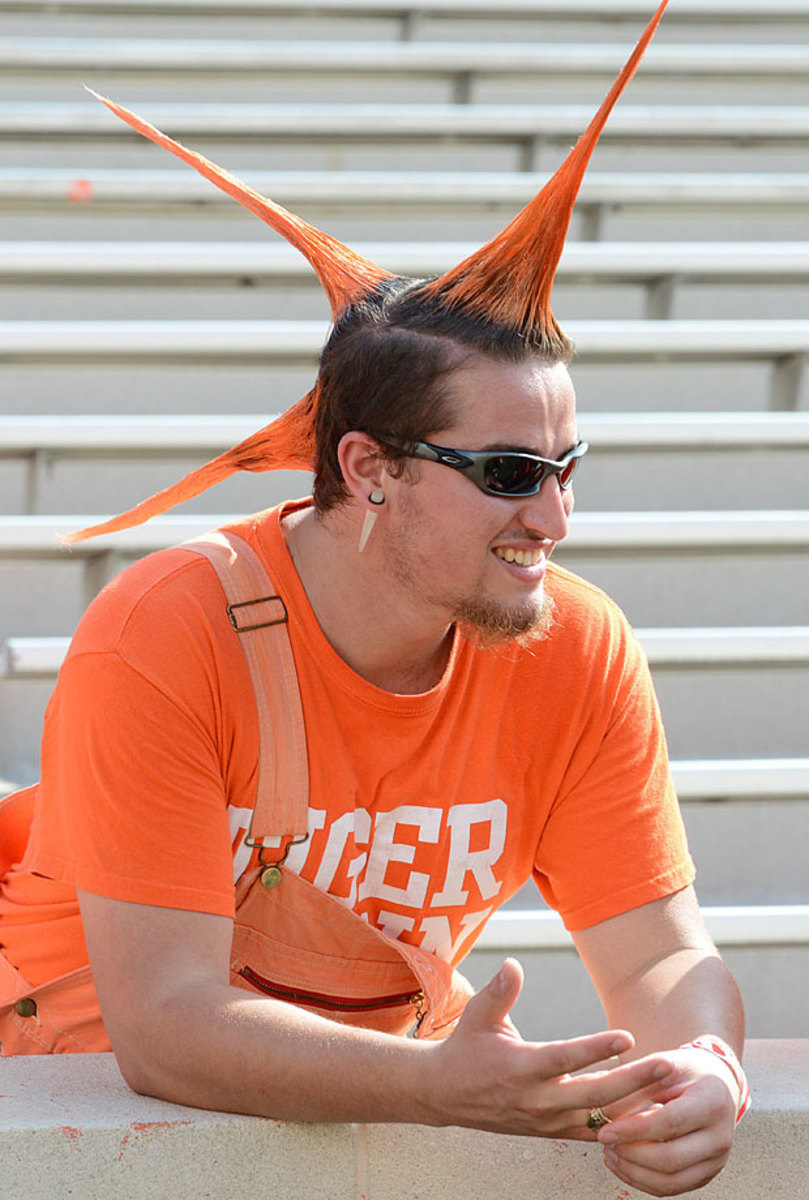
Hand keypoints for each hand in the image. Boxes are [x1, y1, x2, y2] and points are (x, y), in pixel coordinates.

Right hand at [421, 959, 673, 1137]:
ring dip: (633, 1106)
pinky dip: (620, 1126)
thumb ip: (498, 991)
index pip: (565, 1058)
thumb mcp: (477, 1015)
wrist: (447, 1095)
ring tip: (668, 1092)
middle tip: (666, 1063)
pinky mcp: (551, 1132)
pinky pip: (592, 1132)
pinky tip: (648, 1115)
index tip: (628, 1036)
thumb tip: (514, 965)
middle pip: (593, 1094)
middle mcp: (536, 1099)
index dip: (597, 1048)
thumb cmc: (466, 1047)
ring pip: (598, 1118)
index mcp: (519, 1067)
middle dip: (633, 1080)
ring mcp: (546, 1121)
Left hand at [598, 1046, 738, 1195]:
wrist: (716, 1085)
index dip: (634, 1130)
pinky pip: (671, 1188)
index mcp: (712, 1102)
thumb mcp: (664, 1062)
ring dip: (633, 1172)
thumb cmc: (685, 1071)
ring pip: (670, 1182)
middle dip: (631, 1154)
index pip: (670, 1123)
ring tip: (609, 1152)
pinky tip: (622, 1164)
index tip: (605, 1131)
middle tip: (604, 1141)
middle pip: (671, 1159)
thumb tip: (604, 1105)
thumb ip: (638, 1082)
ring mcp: (716, 1161)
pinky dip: (642, 1181)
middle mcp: (720, 1137)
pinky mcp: (705, 1175)